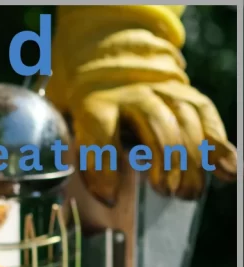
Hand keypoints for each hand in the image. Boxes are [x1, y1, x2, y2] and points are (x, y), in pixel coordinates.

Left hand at [47, 6, 236, 204]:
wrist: (101, 50)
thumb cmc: (78, 96)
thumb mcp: (59, 115)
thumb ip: (62, 146)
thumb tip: (64, 186)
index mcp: (92, 101)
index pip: (99, 134)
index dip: (104, 167)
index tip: (109, 196)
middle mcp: (131, 92)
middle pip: (155, 126)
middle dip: (164, 162)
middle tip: (164, 192)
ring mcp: (161, 90)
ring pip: (184, 122)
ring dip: (191, 160)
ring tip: (187, 193)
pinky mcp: (183, 93)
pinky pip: (205, 116)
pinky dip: (218, 144)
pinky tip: (227, 171)